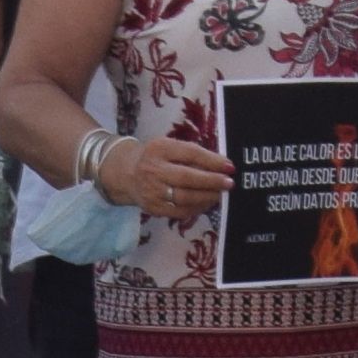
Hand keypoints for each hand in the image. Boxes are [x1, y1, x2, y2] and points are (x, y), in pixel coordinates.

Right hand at [102, 128, 228, 220]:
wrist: (127, 174)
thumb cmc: (156, 158)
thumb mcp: (169, 147)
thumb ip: (191, 154)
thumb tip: (221, 165)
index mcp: (160, 149)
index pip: (190, 153)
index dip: (212, 161)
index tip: (229, 166)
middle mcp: (153, 170)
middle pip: (187, 178)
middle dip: (211, 181)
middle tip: (229, 183)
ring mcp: (152, 191)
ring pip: (184, 197)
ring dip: (207, 197)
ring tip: (220, 194)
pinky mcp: (153, 208)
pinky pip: (180, 211)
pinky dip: (197, 208)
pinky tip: (207, 203)